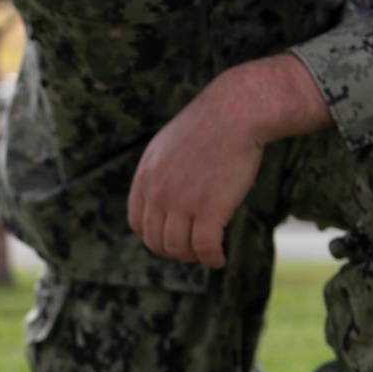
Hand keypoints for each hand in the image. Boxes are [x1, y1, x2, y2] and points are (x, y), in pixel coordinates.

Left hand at [127, 54, 330, 268]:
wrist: (235, 112)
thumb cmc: (209, 125)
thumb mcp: (168, 145)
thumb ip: (159, 173)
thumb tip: (163, 198)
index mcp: (145, 176)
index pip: (137, 224)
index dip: (154, 237)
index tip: (173, 238)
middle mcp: (158, 192)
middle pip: (156, 241)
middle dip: (174, 251)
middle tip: (193, 249)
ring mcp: (182, 202)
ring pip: (178, 249)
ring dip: (193, 256)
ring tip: (208, 252)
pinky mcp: (210, 209)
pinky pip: (205, 248)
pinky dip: (212, 259)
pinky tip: (219, 259)